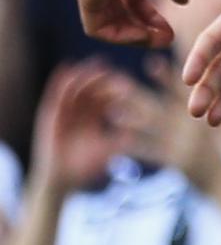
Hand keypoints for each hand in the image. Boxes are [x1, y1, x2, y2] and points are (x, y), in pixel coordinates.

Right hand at [29, 61, 125, 193]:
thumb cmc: (85, 169)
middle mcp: (80, 112)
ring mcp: (64, 111)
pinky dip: (61, 79)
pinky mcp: (50, 112)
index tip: (129, 85)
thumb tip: (146, 133)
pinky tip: (68, 67)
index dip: (117, 91)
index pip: (107, 100)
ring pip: (76, 87)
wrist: (60, 180)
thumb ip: (123, 140)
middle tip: (115, 70)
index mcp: (94, 119)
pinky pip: (55, 93)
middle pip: (93, 90)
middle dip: (104, 79)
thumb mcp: (108, 150)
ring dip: (86, 74)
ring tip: (98, 64)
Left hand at [76, 0, 190, 46]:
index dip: (152, 18)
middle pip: (121, 15)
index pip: (134, 0)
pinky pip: (97, 28)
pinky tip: (145, 35)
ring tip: (159, 40)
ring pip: (107, 25)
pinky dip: (121, 36)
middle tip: (168, 39)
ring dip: (134, 38)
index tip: (170, 30)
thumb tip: (181, 2)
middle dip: (145, 31)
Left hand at [110, 71, 220, 190]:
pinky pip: (151, 153)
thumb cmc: (208, 151)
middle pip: (160, 108)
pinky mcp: (176, 161)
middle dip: (138, 97)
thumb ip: (194, 109)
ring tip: (112, 114)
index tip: (151, 62)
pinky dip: (134, 148)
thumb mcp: (204, 128)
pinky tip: (118, 143)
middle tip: (117, 86)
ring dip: (132, 121)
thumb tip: (178, 87)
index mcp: (197, 115)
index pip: (180, 91)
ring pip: (153, 129)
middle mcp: (190, 125)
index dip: (166, 76)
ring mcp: (183, 143)